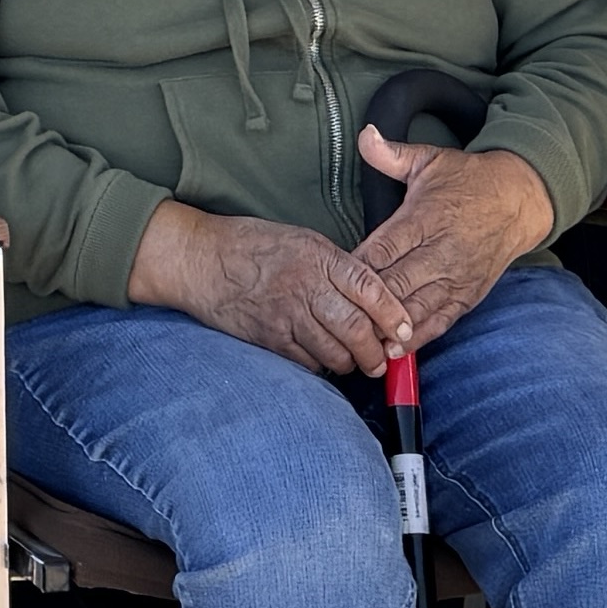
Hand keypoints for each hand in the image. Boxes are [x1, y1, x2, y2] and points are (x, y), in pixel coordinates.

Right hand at [130, 196, 400, 371]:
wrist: (200, 260)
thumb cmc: (253, 247)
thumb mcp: (301, 240)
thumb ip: (336, 266)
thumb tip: (372, 298)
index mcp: (318, 257)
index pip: (368, 288)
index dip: (393, 314)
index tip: (406, 331)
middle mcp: (304, 286)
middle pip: (356, 329)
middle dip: (375, 352)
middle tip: (380, 361)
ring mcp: (285, 315)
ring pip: (334, 353)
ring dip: (349, 363)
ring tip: (352, 361)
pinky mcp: (267, 339)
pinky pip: (306, 363)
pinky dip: (319, 367)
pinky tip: (320, 359)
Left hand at [350, 129, 546, 351]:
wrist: (520, 200)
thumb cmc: (468, 180)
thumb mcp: (430, 160)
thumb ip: (391, 154)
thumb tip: (365, 135)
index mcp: (425, 217)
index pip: (383, 249)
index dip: (356, 269)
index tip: (332, 280)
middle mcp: (440, 251)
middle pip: (395, 284)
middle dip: (366, 303)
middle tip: (336, 317)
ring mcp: (455, 277)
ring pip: (415, 307)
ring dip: (388, 327)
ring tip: (359, 343)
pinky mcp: (467, 295)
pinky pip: (440, 321)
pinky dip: (418, 337)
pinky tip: (395, 350)